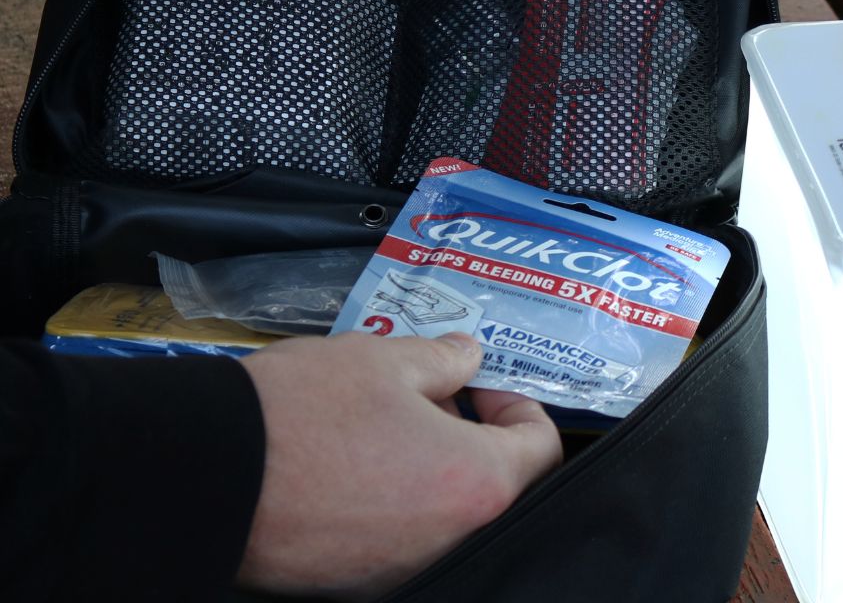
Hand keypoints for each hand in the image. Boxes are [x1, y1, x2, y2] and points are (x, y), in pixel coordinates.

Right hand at [237, 332, 562, 599]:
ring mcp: (403, 570)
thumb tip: (470, 356)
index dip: (519, 405)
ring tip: (388, 417)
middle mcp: (448, 540)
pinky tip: (357, 457)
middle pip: (495, 484)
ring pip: (446, 511)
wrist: (209, 475)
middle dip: (474, 431)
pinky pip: (403, 536)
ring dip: (435, 462)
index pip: (540, 449)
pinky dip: (399, 496)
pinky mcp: (358, 584)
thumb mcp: (384, 358)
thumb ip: (444, 358)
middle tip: (434, 392)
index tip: (481, 383)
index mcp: (474, 483)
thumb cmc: (304, 411)